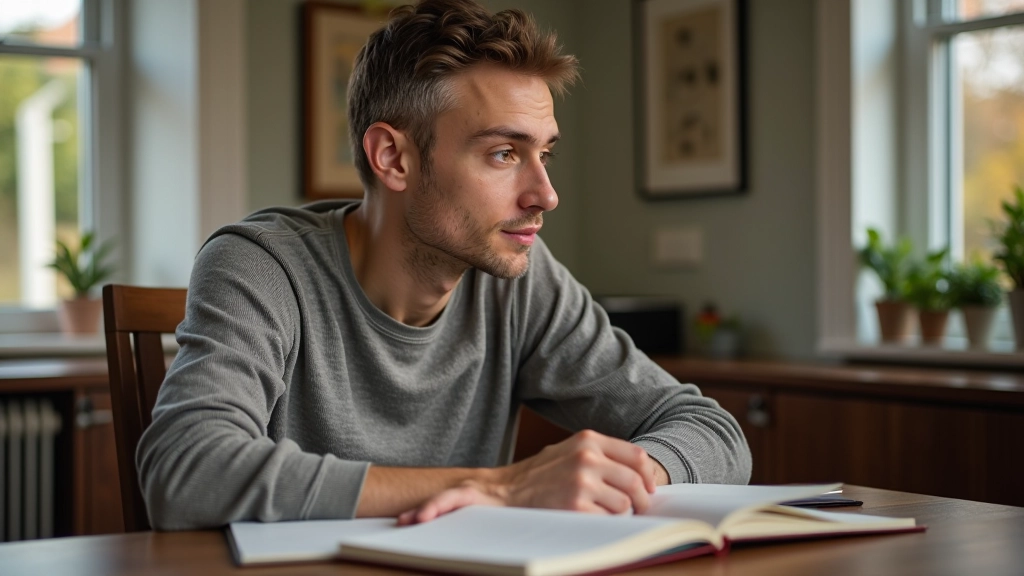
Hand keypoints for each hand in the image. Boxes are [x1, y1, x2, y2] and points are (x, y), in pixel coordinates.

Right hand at [399, 430, 657, 523]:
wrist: (503, 491)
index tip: (648, 488)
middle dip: (641, 500)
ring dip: (620, 514)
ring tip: (604, 514)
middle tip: (636, 509)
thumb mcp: (568, 451)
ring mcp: (583, 482)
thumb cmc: (538, 474)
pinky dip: (604, 524)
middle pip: (635, 482)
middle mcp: (588, 457)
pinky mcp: (576, 506)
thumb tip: (639, 468)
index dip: (647, 476)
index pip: (636, 456)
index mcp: (588, 440)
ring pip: (624, 504)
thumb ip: (600, 455)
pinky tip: (589, 520)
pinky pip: (608, 520)